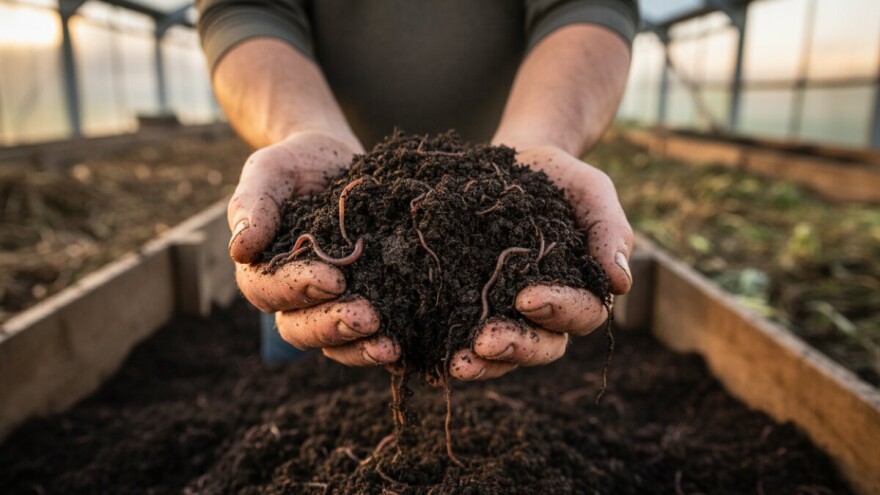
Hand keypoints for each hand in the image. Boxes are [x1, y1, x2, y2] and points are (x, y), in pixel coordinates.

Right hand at [229, 131, 399, 366]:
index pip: (267, 291)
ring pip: (333, 344)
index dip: (298, 289)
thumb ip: (253, 204)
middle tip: (367, 318)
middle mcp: (293, 296)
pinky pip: (366, 339)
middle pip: (299, 329)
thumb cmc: (296, 165)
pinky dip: (382, 349)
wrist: (336, 160)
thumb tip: (240, 249)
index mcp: (263, 268)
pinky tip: (405, 348)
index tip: (334, 279)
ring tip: (389, 345)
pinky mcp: (365, 303)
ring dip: (359, 348)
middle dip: (332, 327)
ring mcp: (329, 305)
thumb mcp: (271, 171)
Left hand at [450, 144, 632, 380]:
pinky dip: (447, 350)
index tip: (526, 298)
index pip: (581, 314)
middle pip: (542, 346)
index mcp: (582, 290)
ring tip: (457, 362)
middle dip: (516, 348)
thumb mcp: (592, 194)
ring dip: (483, 363)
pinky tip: (428, 358)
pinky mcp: (471, 306)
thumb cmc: (562, 181)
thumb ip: (609, 232)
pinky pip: (463, 336)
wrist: (516, 163)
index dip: (557, 311)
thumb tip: (621, 283)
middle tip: (485, 342)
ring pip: (503, 354)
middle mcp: (546, 312)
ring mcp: (506, 313)